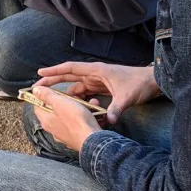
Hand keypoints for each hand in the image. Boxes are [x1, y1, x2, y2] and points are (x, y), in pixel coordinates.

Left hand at [30, 85, 102, 152]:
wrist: (94, 140)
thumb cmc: (76, 122)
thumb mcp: (60, 103)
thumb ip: (47, 96)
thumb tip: (35, 90)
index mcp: (46, 121)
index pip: (38, 106)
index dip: (42, 96)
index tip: (50, 90)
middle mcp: (53, 129)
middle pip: (54, 110)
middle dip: (64, 101)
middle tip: (72, 97)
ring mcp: (65, 134)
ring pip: (68, 116)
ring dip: (77, 107)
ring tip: (86, 103)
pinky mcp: (77, 136)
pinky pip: (78, 123)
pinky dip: (84, 116)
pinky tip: (92, 112)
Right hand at [35, 61, 159, 124]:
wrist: (153, 83)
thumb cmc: (140, 84)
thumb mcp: (128, 97)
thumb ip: (116, 108)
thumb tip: (109, 121)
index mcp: (96, 71)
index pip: (70, 69)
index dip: (54, 71)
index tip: (40, 74)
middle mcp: (94, 75)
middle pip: (68, 77)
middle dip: (53, 81)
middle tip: (37, 87)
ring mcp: (97, 81)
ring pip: (76, 88)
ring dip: (67, 95)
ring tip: (54, 103)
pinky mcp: (101, 88)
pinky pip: (85, 94)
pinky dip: (79, 101)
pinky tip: (76, 109)